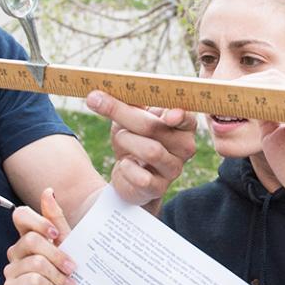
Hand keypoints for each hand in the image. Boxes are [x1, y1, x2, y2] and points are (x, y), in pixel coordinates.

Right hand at [3, 188, 75, 284]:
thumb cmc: (65, 268)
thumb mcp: (66, 243)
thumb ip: (56, 218)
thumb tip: (48, 191)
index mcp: (28, 235)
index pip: (21, 215)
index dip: (38, 221)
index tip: (56, 234)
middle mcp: (16, 250)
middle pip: (32, 241)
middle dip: (58, 255)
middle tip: (72, 268)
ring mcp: (10, 269)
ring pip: (35, 263)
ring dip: (58, 275)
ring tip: (69, 284)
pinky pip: (31, 281)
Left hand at [86, 90, 196, 213]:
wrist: (129, 176)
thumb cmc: (134, 139)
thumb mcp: (130, 117)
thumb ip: (123, 104)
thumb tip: (96, 97)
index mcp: (183, 125)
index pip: (187, 118)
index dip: (179, 116)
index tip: (168, 116)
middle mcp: (185, 147)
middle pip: (155, 127)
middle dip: (123, 114)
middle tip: (96, 101)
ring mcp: (174, 169)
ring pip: (150, 151)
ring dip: (126, 140)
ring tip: (121, 138)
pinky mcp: (159, 188)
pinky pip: (141, 176)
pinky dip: (126, 167)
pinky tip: (125, 165)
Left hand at [240, 70, 284, 218]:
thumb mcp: (273, 137)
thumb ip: (265, 117)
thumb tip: (246, 101)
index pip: (276, 82)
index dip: (250, 82)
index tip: (227, 90)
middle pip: (276, 78)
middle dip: (246, 82)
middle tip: (223, 92)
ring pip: (280, 87)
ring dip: (251, 90)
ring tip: (229, 97)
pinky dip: (262, 105)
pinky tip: (245, 111)